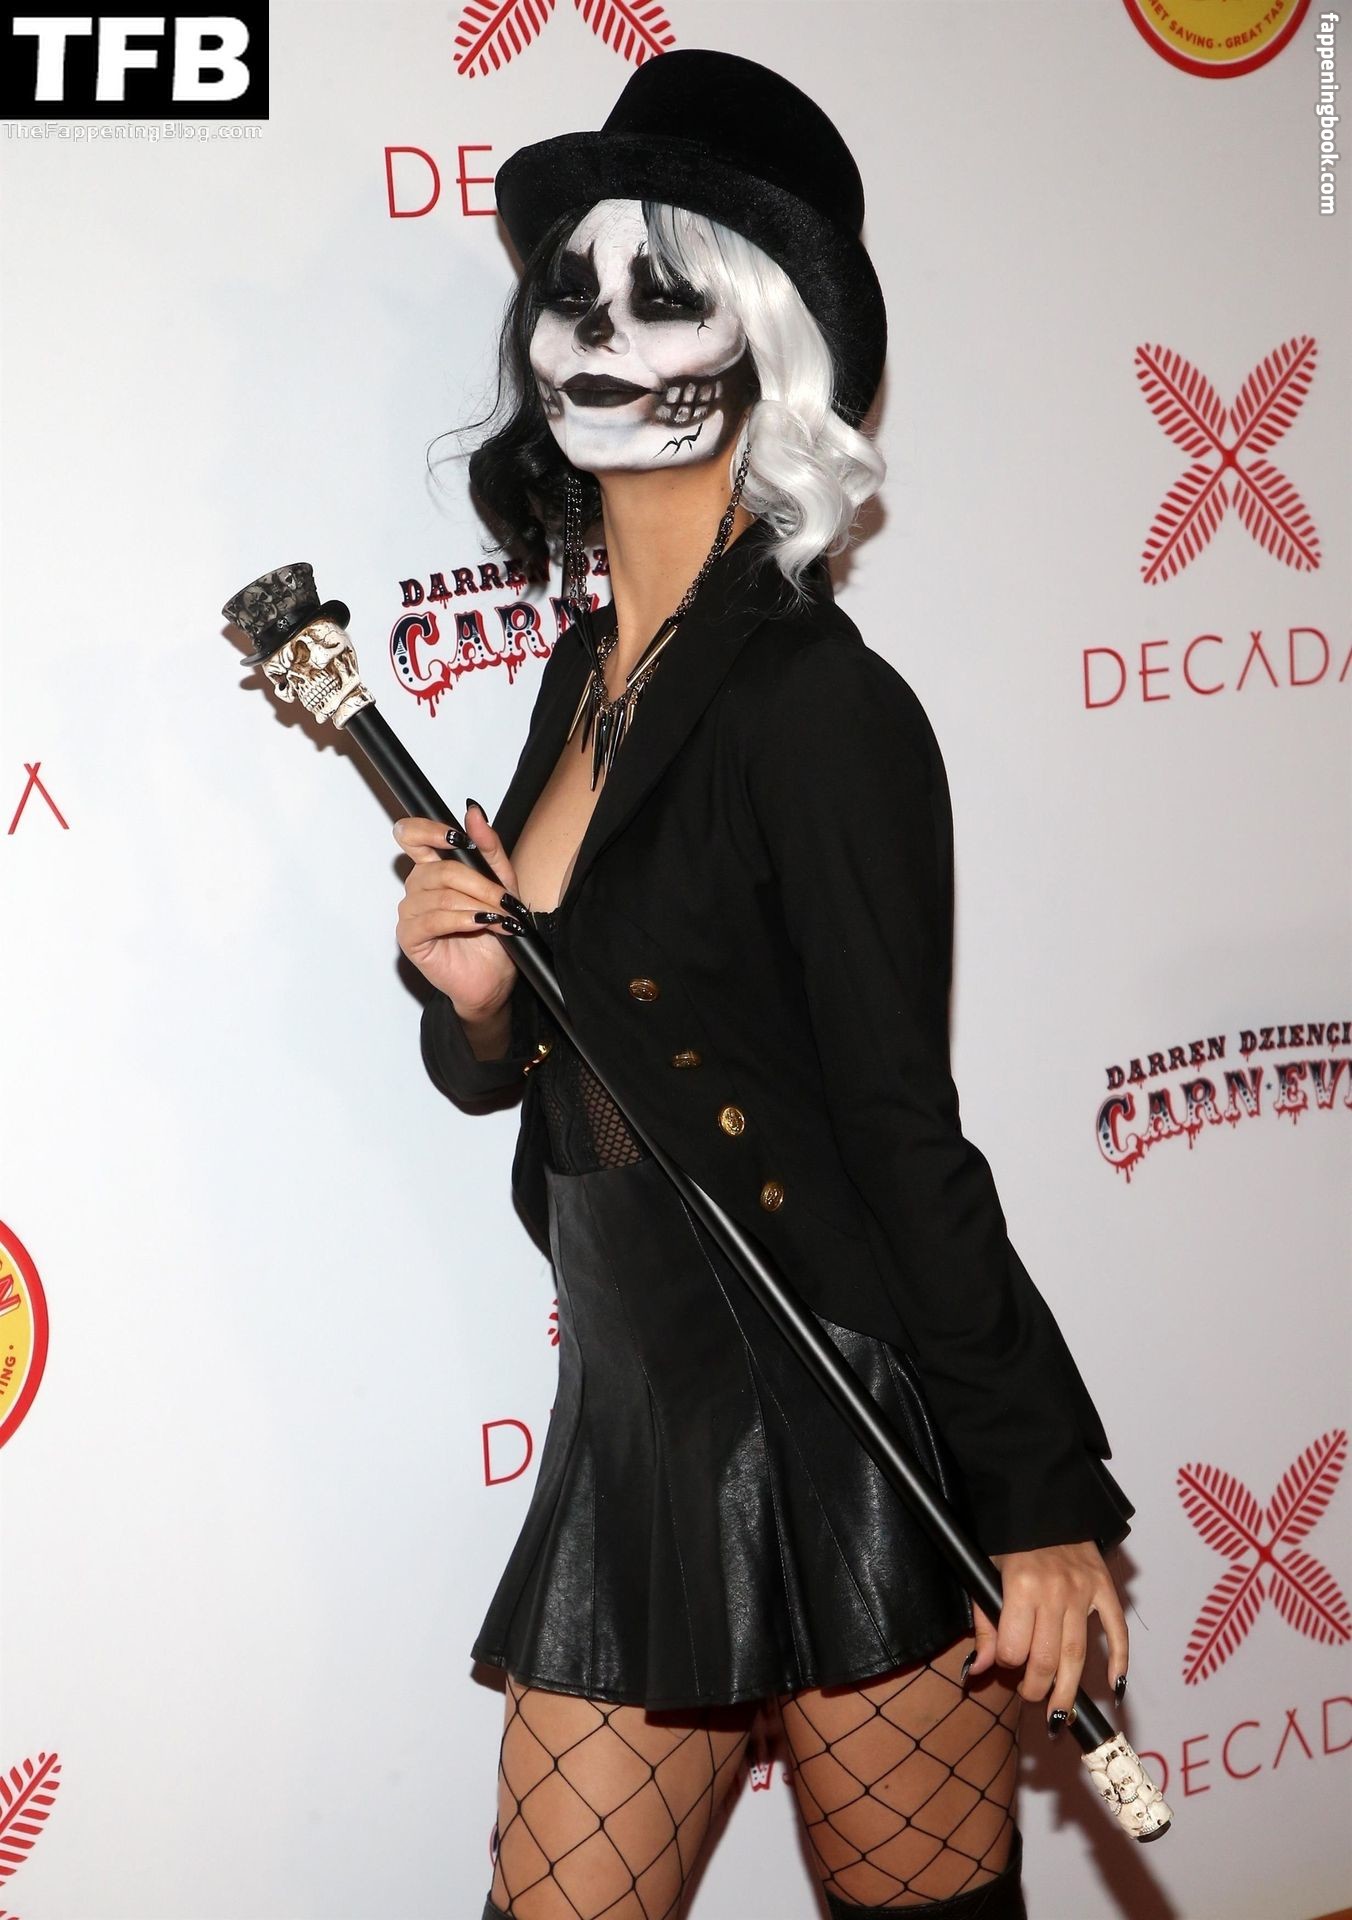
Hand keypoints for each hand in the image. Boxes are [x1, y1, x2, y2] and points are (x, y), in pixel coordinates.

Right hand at [394, 802, 527, 1015]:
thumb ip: (488, 849)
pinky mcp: (410, 937)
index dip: (429, 830)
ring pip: (441, 895)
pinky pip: (433, 919)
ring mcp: (411, 912)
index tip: (458, 838)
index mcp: (434, 869)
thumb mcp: (502, 884)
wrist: (495, 978)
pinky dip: (462, 920)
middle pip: (440, 870)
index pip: (413, 835)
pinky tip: (480, 926)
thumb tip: (473, 811)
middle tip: (506, 903)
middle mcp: (418, 887)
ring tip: (500, 920)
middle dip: (481, 885)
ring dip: (478, 905)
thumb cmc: (494, 934)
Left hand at [968, 1540, 1127, 1732]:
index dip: (1007, 1664)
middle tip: (1031, 1698)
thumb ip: (984, 1622)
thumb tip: (978, 1669)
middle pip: (1046, 1659)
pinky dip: (1119, 1661)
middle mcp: (1054, 1592)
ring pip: (1077, 1654)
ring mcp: (1083, 1591)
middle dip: (1037, 1688)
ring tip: (1059, 1713)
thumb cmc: (1010, 1541)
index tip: (1006, 1665)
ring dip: (1068, 1690)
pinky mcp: (1104, 1588)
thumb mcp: (986, 1572)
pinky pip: (1117, 1631)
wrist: (1043, 1502)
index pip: (1013, 1648)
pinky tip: (1115, 1688)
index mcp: (1020, 1586)